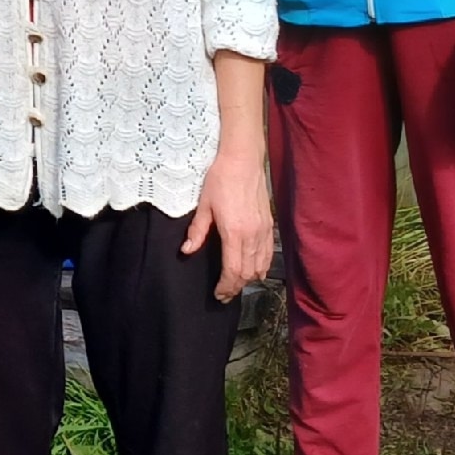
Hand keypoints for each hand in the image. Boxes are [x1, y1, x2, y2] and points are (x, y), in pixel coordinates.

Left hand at [185, 146, 273, 301]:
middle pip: (248, 273)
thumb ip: (197, 231)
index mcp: (234, 232)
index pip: (233, 271)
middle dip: (236, 287)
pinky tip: (255, 270)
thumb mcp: (204, 205)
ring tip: (237, 285)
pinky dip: (262, 266)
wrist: (242, 160)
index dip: (226, 287)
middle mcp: (252, 235)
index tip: (218, 294)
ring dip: (249, 279)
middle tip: (225, 294)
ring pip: (260, 266)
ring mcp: (263, 230)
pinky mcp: (268, 224)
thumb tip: (186, 251)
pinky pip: (268, 253)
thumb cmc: (221, 179)